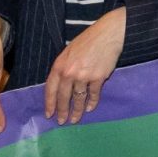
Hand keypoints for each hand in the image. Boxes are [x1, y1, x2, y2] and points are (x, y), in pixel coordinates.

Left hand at [45, 7, 125, 124]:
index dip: (50, 104)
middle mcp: (70, 73)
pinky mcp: (98, 78)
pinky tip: (90, 108)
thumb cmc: (88, 41)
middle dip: (62, 111)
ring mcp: (84, 76)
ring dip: (77, 111)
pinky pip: (93, 94)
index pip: (50, 89)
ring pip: (78, 98)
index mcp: (59, 65)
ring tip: (75, 119)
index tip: (49, 114)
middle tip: (61, 122)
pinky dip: (92, 103)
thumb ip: (63, 68)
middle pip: (63, 97)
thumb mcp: (68, 52)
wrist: (108, 34)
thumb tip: (61, 85)